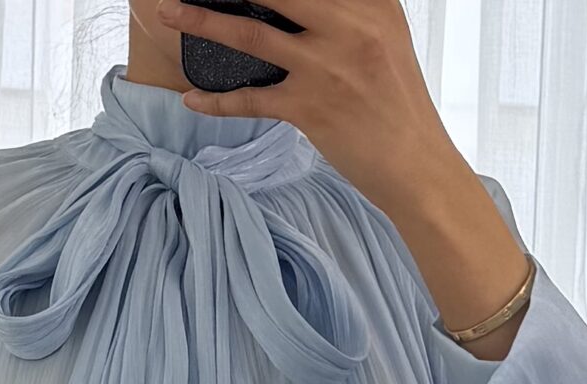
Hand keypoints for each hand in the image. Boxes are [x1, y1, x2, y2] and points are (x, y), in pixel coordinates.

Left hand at [153, 0, 531, 350]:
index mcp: (370, 2)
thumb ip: (349, 9)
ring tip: (169, 12)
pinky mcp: (310, 108)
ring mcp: (326, 67)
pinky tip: (192, 97)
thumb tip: (296, 3)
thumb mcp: (385, 36)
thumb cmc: (397, 104)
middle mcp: (348, 25)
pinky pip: (252, 99)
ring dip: (203, 22)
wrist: (416, 165)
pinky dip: (218, 100)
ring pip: (251, 35)